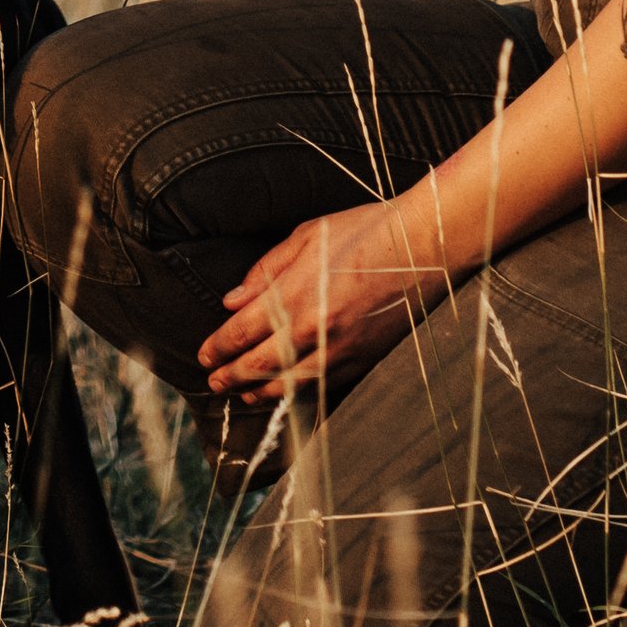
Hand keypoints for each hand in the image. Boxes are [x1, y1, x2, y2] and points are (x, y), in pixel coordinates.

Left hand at [197, 201, 445, 404]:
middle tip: (213, 383)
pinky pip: (321, 388)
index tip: (204, 356)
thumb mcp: (306, 237)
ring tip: (242, 394)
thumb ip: (266, 271)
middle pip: (258, 365)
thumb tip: (232, 300)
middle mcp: (312, 331)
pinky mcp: (362, 362)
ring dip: (259, 392)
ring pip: (288, 384)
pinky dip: (297, 394)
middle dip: (231, 377)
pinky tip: (285, 393)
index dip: (218, 348)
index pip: (241, 333)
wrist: (422, 248)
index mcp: (293, 295)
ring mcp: (339, 352)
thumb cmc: (364, 232)